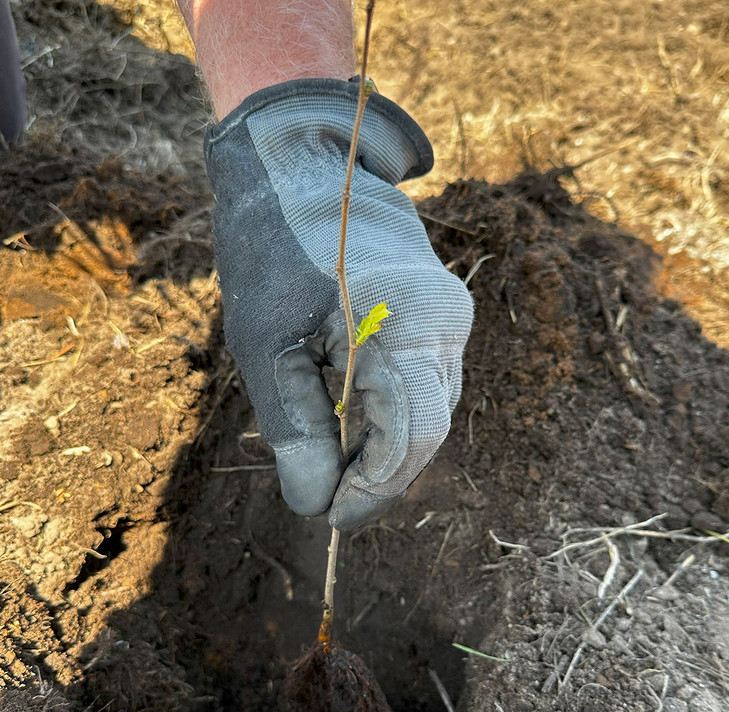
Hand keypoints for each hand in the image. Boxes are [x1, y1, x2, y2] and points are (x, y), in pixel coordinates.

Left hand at [204, 79, 472, 529]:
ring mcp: (449, 319)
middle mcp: (445, 325)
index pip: (413, 438)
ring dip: (382, 446)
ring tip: (329, 453)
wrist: (304, 165)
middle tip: (322, 491)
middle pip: (427, 431)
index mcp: (406, 324)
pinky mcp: (439, 317)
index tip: (331, 517)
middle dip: (376, 473)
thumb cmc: (275, 245)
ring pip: (429, 411)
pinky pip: (425, 385)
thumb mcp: (267, 342)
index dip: (374, 490)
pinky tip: (349, 415)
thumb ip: (297, 427)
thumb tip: (313, 502)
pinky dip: (389, 414)